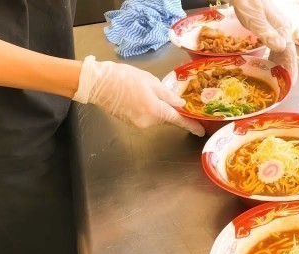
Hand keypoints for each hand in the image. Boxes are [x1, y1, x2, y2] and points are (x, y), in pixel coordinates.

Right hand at [73, 56, 204, 135]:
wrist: (97, 83)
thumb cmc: (123, 77)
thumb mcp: (150, 81)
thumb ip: (167, 95)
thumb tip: (180, 104)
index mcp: (155, 110)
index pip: (178, 120)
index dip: (191, 125)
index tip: (201, 131)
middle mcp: (148, 121)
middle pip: (166, 117)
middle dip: (167, 107)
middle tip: (159, 92)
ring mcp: (138, 124)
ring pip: (155, 117)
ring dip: (155, 106)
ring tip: (143, 90)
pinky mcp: (130, 122)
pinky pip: (145, 116)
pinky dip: (146, 108)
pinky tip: (136, 96)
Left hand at [230, 0, 297, 81]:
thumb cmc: (248, 1)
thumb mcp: (255, 19)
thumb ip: (267, 33)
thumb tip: (282, 48)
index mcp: (282, 28)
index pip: (289, 53)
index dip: (290, 70)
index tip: (291, 84)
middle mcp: (283, 29)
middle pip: (287, 54)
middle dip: (286, 71)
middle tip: (284, 88)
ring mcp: (277, 28)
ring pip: (281, 51)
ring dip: (280, 65)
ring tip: (277, 81)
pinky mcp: (270, 27)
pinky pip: (274, 46)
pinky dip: (273, 57)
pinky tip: (268, 64)